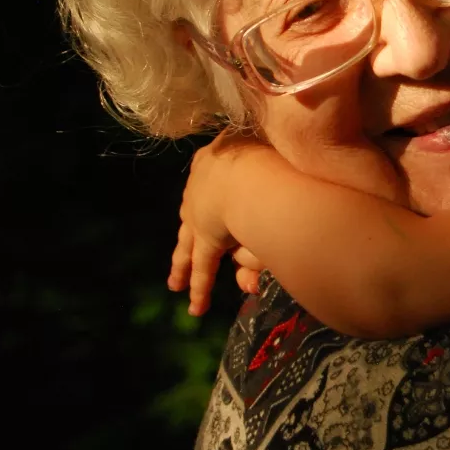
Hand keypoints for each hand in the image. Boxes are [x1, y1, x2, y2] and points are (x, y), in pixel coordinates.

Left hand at [167, 130, 263, 314]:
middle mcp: (203, 183)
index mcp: (218, 155)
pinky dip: (200, 288)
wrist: (253, 170)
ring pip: (190, 242)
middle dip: (191, 234)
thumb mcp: (268, 143)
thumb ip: (269, 155)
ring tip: (177, 283)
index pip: (212, 176)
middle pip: (195, 213)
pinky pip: (203, 268)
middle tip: (184, 246)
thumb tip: (269, 170)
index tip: (217, 198)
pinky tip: (195, 306)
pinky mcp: (207, 240)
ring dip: (184, 264)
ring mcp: (201, 213)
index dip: (216, 188)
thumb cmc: (272, 148)